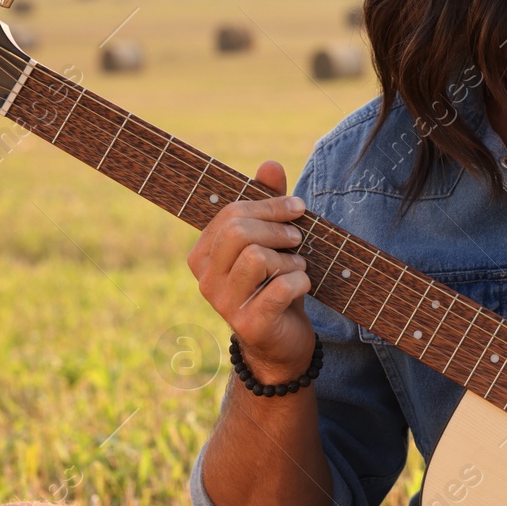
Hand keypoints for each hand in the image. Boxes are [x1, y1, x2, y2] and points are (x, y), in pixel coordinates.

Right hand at [186, 160, 314, 382]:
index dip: (270, 205)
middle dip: (278, 229)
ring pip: (257, 258)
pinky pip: (279, 289)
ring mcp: (223, 304)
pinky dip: (300, 281)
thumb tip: (270, 164)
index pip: (230, 213)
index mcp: (203, 255)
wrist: (281, 342)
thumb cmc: (276, 284)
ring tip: (297, 267)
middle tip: (298, 239)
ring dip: (290, 259)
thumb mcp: (273, 242)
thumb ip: (268, 204)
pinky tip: (302, 285)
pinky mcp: (249, 324)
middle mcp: (205, 279)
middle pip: (239, 232)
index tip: (298, 208)